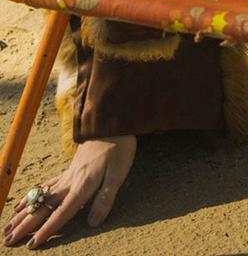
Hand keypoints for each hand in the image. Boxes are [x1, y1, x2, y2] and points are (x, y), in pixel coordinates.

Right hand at [2, 135, 135, 248]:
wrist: (111, 122)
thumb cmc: (119, 148)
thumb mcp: (118, 174)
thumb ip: (105, 198)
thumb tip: (93, 223)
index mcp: (82, 185)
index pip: (62, 213)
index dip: (47, 229)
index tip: (32, 244)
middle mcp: (70, 181)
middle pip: (44, 207)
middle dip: (26, 224)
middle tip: (8, 239)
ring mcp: (67, 175)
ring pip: (41, 197)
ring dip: (24, 212)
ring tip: (9, 225)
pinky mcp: (68, 169)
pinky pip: (46, 185)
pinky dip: (32, 195)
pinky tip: (21, 202)